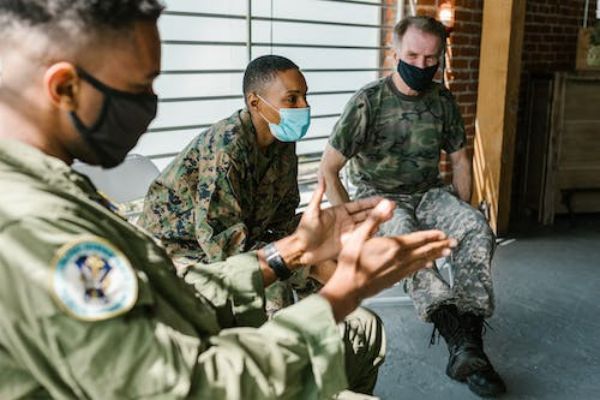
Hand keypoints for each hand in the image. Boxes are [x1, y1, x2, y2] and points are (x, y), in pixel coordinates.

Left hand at [293, 179, 387, 265]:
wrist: (302, 249)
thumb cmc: (304, 230)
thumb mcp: (311, 211)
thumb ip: (318, 195)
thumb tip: (321, 178)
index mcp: (338, 212)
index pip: (358, 205)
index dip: (370, 202)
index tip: (382, 199)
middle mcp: (345, 221)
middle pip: (366, 214)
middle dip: (379, 210)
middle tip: (392, 206)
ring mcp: (347, 233)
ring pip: (366, 225)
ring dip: (378, 220)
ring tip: (390, 215)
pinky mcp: (347, 244)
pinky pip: (361, 238)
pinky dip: (370, 233)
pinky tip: (380, 229)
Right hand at [320, 200, 456, 321]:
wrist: (349, 288)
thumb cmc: (351, 262)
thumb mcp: (358, 235)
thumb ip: (374, 219)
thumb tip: (387, 203)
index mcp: (393, 246)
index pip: (418, 239)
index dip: (432, 236)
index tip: (443, 233)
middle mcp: (400, 258)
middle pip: (425, 250)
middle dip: (440, 245)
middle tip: (454, 243)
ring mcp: (399, 270)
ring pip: (422, 260)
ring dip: (436, 255)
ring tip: (447, 252)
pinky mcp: (396, 278)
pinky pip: (415, 269)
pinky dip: (424, 265)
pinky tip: (429, 265)